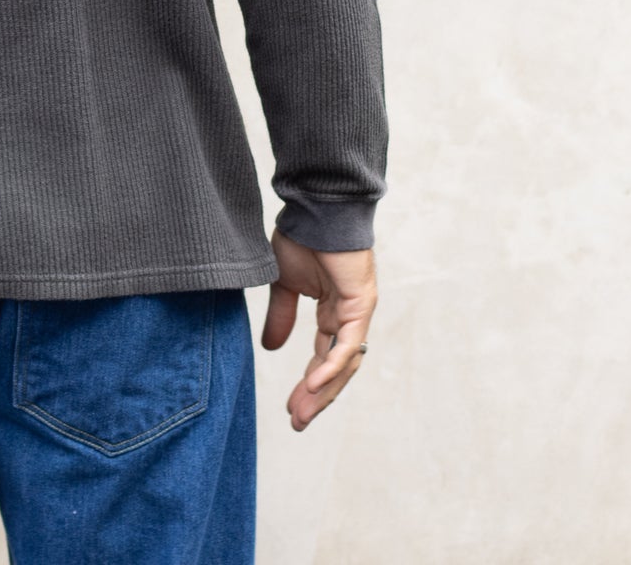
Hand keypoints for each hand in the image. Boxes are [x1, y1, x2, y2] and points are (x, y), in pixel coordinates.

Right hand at [261, 226, 377, 430]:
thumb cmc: (301, 236)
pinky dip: (330, 365)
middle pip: (335, 369)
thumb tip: (270, 348)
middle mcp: (348, 318)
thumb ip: (280, 316)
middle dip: (315, 398)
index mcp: (332, 312)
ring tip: (301, 412)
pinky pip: (346, 344)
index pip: (322, 357)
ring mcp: (357, 313)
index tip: (289, 409)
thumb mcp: (283, 283)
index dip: (308, 384)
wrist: (315, 208)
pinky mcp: (360, 305)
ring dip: (322, 390)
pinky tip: (313, 383)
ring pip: (343, 363)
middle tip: (297, 423)